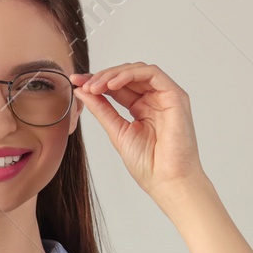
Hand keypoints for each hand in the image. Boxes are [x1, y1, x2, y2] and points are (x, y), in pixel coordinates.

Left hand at [70, 63, 210, 201]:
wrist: (168, 181)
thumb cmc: (148, 164)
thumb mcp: (116, 131)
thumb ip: (101, 109)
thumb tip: (81, 91)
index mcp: (142, 108)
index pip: (118, 87)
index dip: (96, 82)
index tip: (76, 83)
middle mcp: (155, 99)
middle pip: (127, 75)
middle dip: (102, 76)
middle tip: (82, 84)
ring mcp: (166, 96)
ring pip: (138, 70)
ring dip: (113, 74)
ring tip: (94, 86)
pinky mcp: (176, 96)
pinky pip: (152, 73)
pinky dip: (130, 75)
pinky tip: (111, 85)